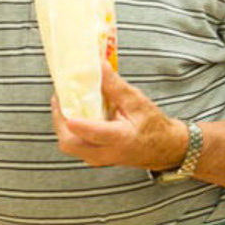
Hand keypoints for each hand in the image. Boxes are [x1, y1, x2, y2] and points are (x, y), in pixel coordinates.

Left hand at [51, 61, 188, 170]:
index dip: (77, 121)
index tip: (63, 104)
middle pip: (70, 143)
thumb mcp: (137, 102)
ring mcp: (99, 159)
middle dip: (59, 119)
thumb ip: (115, 86)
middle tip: (59, 97)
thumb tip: (97, 64)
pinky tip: (73, 112)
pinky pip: (75, 145)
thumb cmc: (153, 125)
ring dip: (62, 124)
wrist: (165, 149)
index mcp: (120, 139)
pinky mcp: (96, 157)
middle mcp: (106, 153)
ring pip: (69, 145)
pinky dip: (69, 130)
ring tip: (64, 102)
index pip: (94, 133)